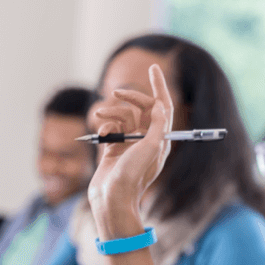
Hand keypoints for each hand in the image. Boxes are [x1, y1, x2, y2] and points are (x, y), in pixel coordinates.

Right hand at [87, 64, 172, 239]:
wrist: (112, 198)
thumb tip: (159, 105)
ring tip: (100, 118)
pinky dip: (104, 126)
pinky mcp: (114, 148)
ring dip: (111, 113)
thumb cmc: (133, 175)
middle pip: (141, 108)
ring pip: (122, 116)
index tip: (153, 66)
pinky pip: (110, 128)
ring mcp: (130, 143)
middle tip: (116, 92)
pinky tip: (101, 134)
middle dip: (129, 98)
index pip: (163, 106)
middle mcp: (147, 139)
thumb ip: (156, 125)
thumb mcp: (150, 148)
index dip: (159, 86)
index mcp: (161, 139)